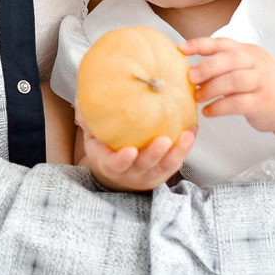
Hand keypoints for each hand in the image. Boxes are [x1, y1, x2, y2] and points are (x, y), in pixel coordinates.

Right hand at [80, 120, 195, 191]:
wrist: (119, 175)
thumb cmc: (105, 151)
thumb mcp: (93, 139)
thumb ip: (89, 122)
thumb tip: (82, 99)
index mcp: (111, 165)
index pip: (115, 165)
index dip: (122, 160)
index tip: (129, 151)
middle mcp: (132, 172)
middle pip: (145, 166)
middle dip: (154, 154)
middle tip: (163, 140)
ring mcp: (151, 174)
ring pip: (166, 166)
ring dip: (177, 151)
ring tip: (186, 135)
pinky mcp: (166, 171)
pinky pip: (178, 160)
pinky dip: (186, 146)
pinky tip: (192, 130)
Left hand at [182, 36, 274, 133]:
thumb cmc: (262, 84)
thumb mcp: (247, 66)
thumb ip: (224, 64)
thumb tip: (189, 70)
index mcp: (248, 51)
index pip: (222, 43)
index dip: (200, 44)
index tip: (180, 49)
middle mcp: (257, 63)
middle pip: (230, 59)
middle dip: (207, 67)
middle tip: (190, 77)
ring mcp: (262, 82)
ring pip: (234, 81)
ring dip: (212, 89)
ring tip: (197, 97)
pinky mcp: (264, 103)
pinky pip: (238, 103)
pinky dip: (219, 108)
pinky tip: (208, 111)